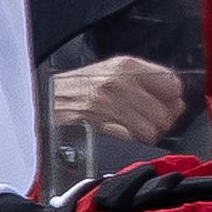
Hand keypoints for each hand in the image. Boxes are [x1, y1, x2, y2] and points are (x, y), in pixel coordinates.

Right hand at [49, 56, 185, 144]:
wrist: (36, 100)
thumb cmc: (71, 90)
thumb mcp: (107, 72)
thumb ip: (143, 81)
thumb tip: (175, 101)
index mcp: (126, 66)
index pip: (172, 85)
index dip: (170, 101)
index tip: (163, 107)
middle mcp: (120, 83)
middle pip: (165, 113)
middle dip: (158, 124)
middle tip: (144, 126)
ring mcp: (108, 106)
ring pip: (150, 131)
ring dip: (143, 138)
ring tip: (128, 134)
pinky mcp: (97, 127)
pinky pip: (130, 142)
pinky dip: (128, 145)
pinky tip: (117, 140)